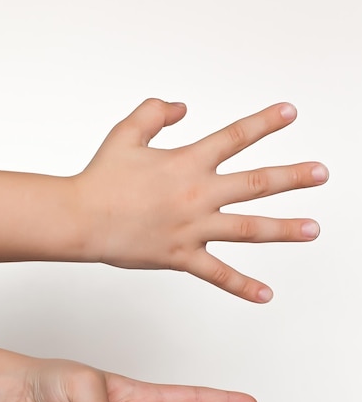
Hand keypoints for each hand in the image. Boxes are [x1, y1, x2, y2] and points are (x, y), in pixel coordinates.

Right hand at [74, 98, 327, 301]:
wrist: (80, 217)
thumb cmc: (101, 178)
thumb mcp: (126, 132)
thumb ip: (155, 111)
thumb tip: (183, 107)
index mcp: (186, 162)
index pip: (234, 137)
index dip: (264, 122)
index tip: (290, 114)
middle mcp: (196, 194)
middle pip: (255, 183)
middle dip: (292, 176)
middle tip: (321, 173)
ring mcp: (192, 228)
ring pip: (248, 228)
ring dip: (284, 228)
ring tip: (313, 229)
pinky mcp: (181, 257)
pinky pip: (217, 273)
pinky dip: (242, 285)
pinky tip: (265, 294)